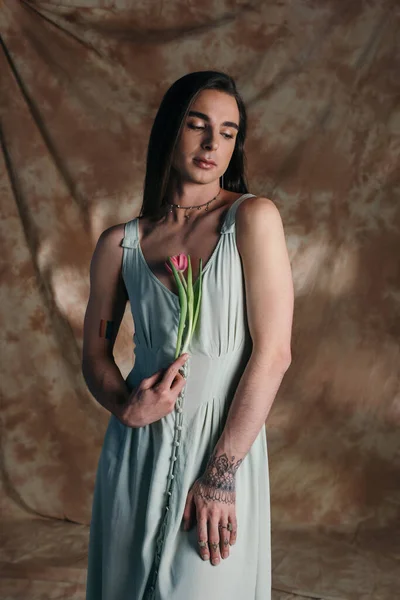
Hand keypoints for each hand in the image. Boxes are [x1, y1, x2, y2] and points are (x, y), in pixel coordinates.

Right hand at [115, 353, 189, 426]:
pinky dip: (170, 391)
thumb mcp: (143, 384)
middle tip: (167, 375)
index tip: (186, 355)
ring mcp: (171, 405)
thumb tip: (166, 369)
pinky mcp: (171, 410)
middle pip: (181, 381)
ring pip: (179, 389)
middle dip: (177, 375)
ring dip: (173, 384)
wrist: (134, 418)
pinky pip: (174, 396)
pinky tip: (160, 394)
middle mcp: (169, 398)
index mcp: (161, 390)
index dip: (179, 362)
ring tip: (161, 386)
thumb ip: (157, 375)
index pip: (173, 372)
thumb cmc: (136, 399)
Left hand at [181, 450, 240, 565]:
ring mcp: (224, 513)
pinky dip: (233, 535)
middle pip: (214, 537)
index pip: (202, 534)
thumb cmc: (203, 484)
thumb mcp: (190, 495)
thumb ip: (187, 512)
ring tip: (225, 556)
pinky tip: (232, 543)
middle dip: (214, 551)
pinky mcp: (232, 509)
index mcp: (202, 512)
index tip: (204, 556)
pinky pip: (234, 525)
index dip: (203, 547)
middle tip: (215, 562)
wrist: (219, 473)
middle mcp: (213, 515)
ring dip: (225, 546)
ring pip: (225, 533)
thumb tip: (186, 527)